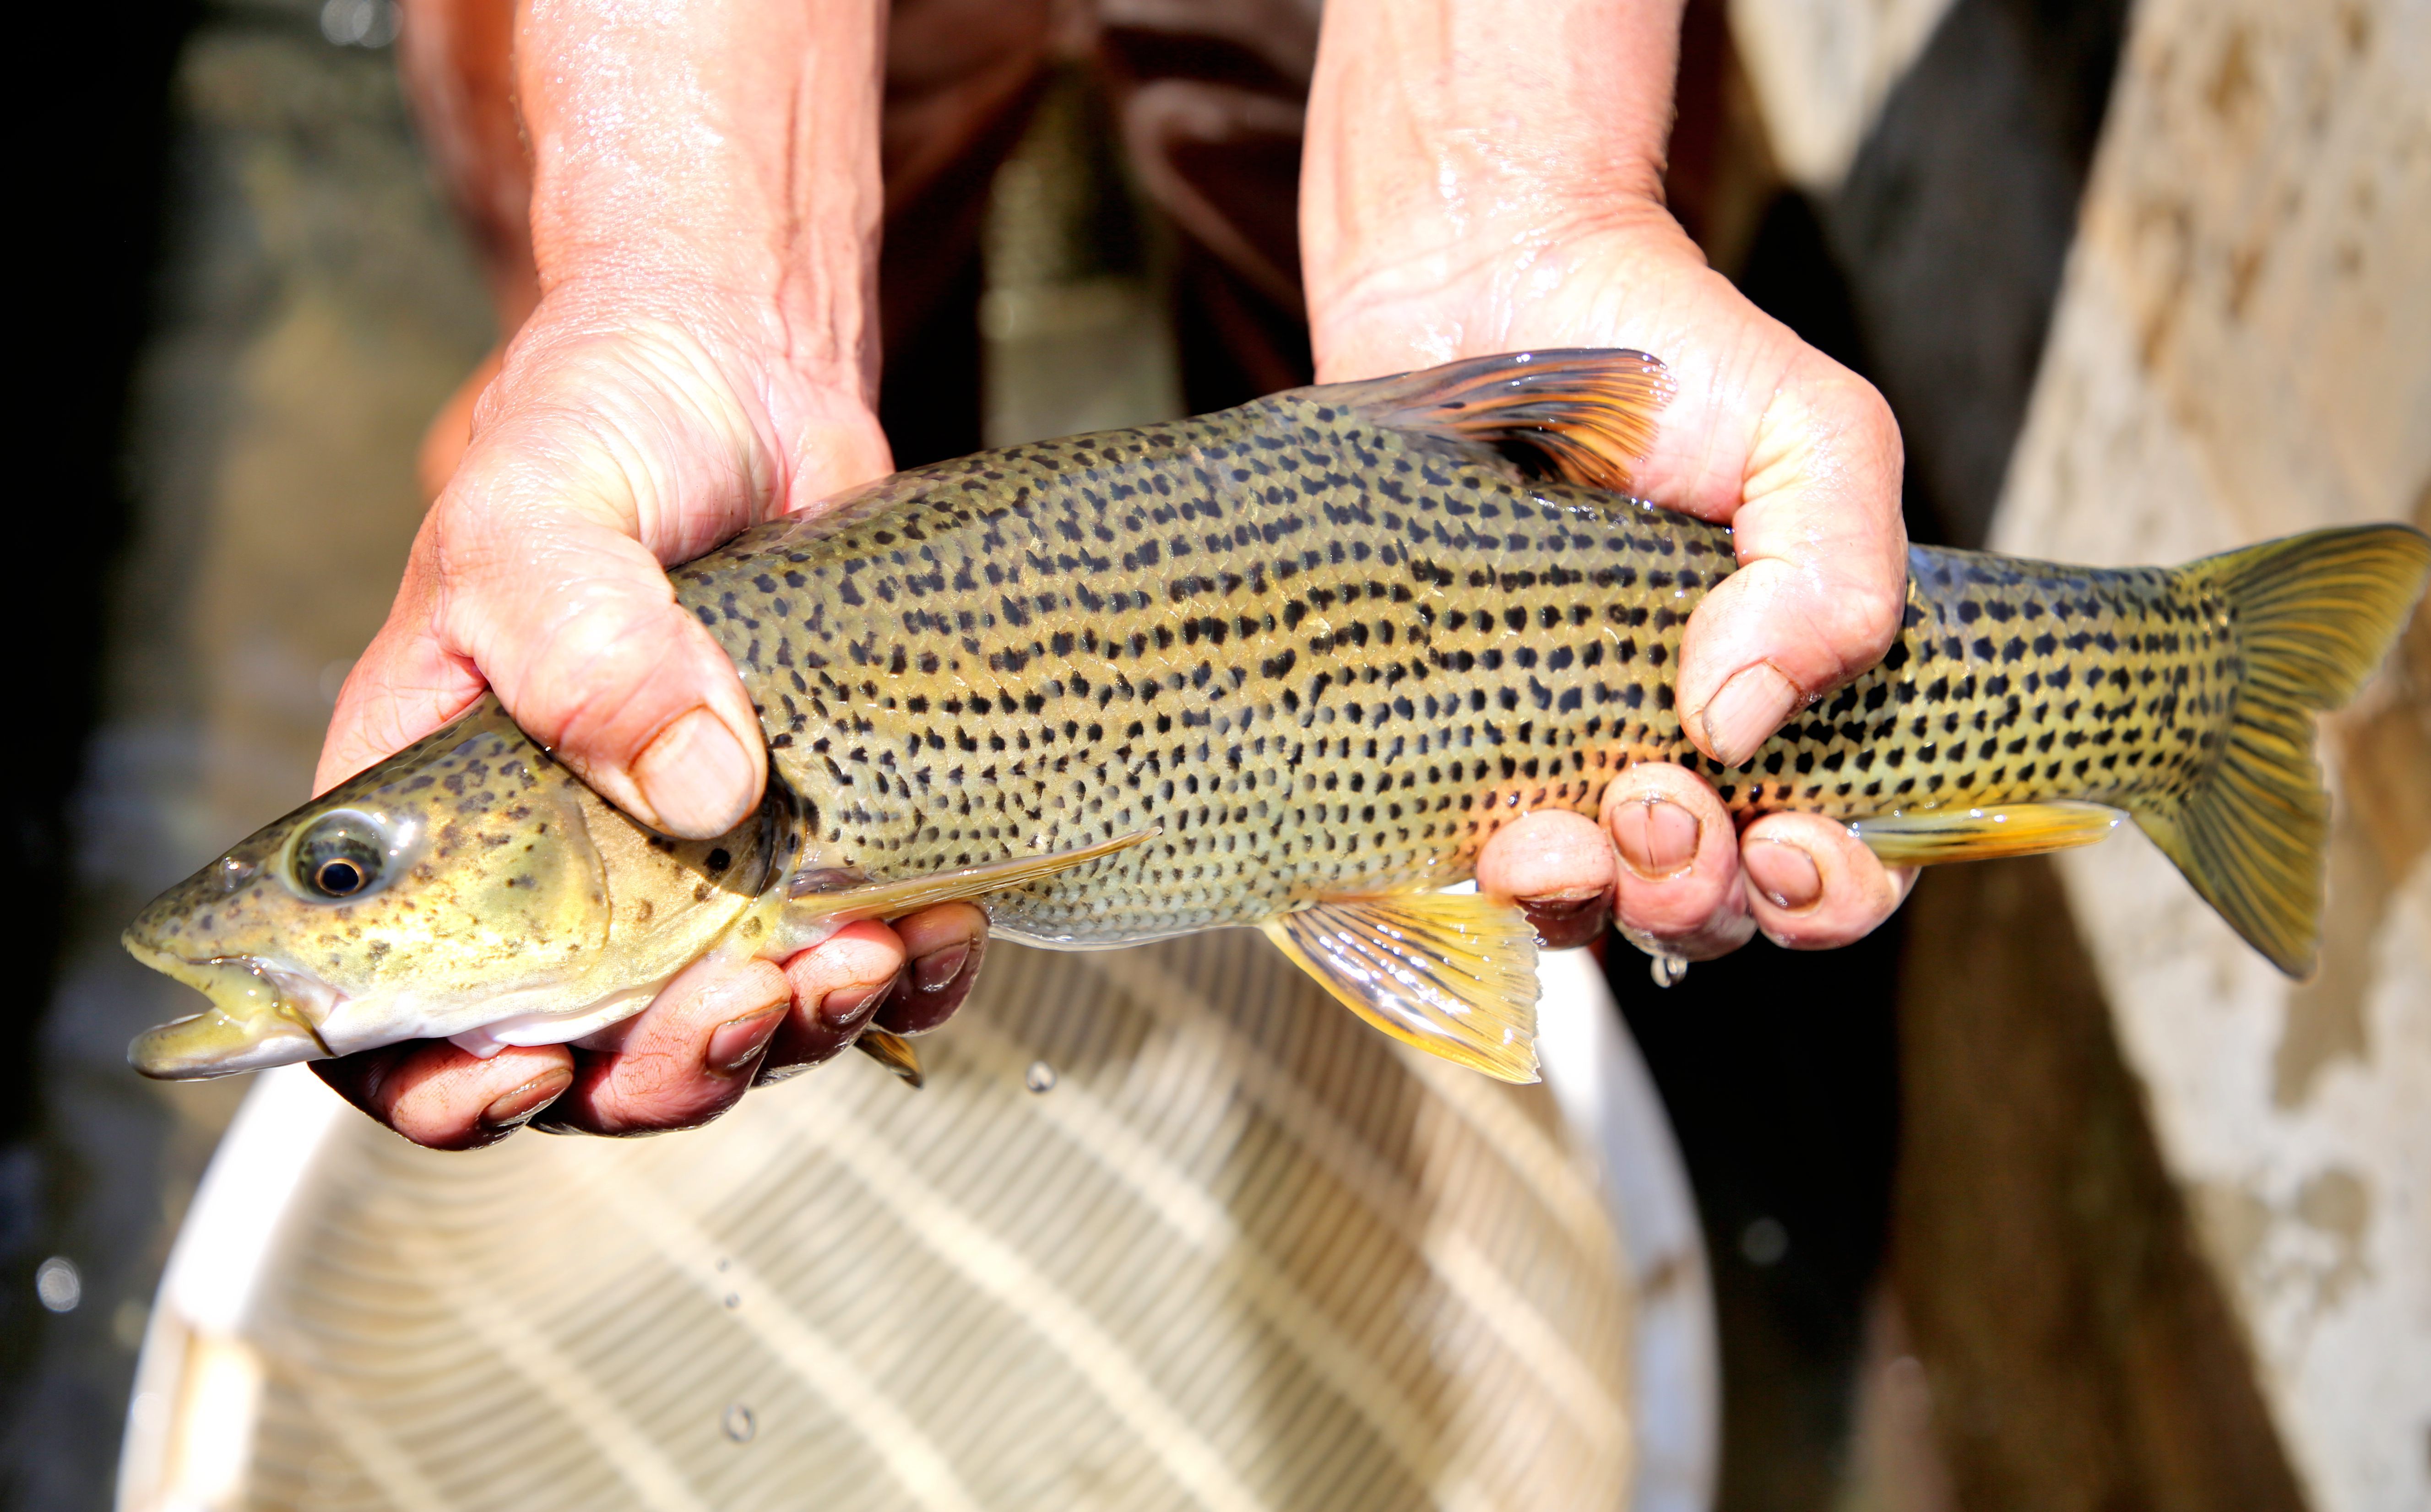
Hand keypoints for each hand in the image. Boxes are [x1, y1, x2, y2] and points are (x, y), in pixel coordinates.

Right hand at [311, 0, 992, 1146]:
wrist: (749, 371)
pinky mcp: (815, 842)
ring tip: (870, 950)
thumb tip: (695, 787)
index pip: (395, 1021)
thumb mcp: (544, 513)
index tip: (529, 1076)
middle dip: (677, 1066)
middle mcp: (561, 873)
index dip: (441, 1087)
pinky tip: (943, 925)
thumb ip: (584, 646)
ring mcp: (698, 868)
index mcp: (436, 821)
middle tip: (754, 996)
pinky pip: (861, 967)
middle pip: (592, 1062)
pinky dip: (907, 977)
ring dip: (802, 1028)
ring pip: (737, 1034)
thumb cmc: (605, 421)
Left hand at [1305, 0, 1915, 960]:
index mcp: (1780, 714)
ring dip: (1586, 900)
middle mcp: (1670, 760)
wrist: (1495, 284)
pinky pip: (1446, 871)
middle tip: (1657, 806)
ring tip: (1557, 832)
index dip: (1827, 895)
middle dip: (1694, 897)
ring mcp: (1547, 763)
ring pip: (1584, 913)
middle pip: (1706, 916)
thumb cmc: (1678, 364)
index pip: (1831, 869)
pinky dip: (1463, 884)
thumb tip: (1738, 721)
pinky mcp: (1435, 748)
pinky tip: (1471, 840)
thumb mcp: (1815, 437)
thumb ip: (1837, 576)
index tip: (1792, 842)